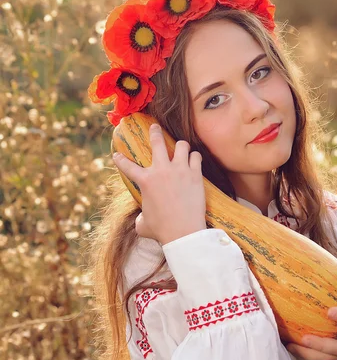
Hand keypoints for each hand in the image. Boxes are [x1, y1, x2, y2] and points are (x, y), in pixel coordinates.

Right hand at [113, 123, 206, 244]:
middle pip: (157, 142)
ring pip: (181, 145)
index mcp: (145, 181)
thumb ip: (141, 217)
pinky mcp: (195, 174)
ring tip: (180, 148)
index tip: (116, 155)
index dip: (120, 159)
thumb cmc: (161, 230)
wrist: (183, 232)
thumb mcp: (143, 224)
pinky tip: (194, 160)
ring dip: (180, 146)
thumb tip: (142, 218)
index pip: (127, 166)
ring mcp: (179, 170)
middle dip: (154, 132)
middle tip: (155, 127)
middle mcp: (161, 170)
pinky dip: (194, 157)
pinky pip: (196, 156)